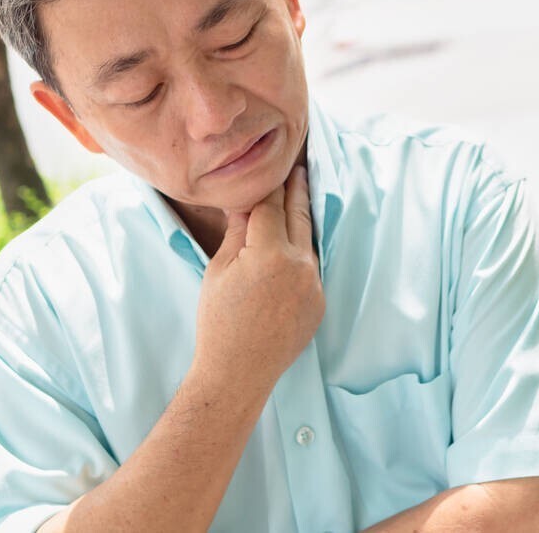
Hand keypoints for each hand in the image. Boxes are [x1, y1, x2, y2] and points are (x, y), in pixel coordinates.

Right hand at [191, 165, 324, 391]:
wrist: (239, 372)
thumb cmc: (219, 321)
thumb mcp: (219, 270)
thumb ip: (239, 231)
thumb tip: (245, 199)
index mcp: (270, 253)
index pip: (271, 205)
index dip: (269, 185)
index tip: (272, 166)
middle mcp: (300, 264)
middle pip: (300, 214)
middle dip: (297, 189)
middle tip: (297, 166)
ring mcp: (314, 284)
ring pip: (308, 240)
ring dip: (302, 219)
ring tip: (299, 195)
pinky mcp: (320, 301)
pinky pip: (312, 267)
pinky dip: (302, 252)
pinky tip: (295, 242)